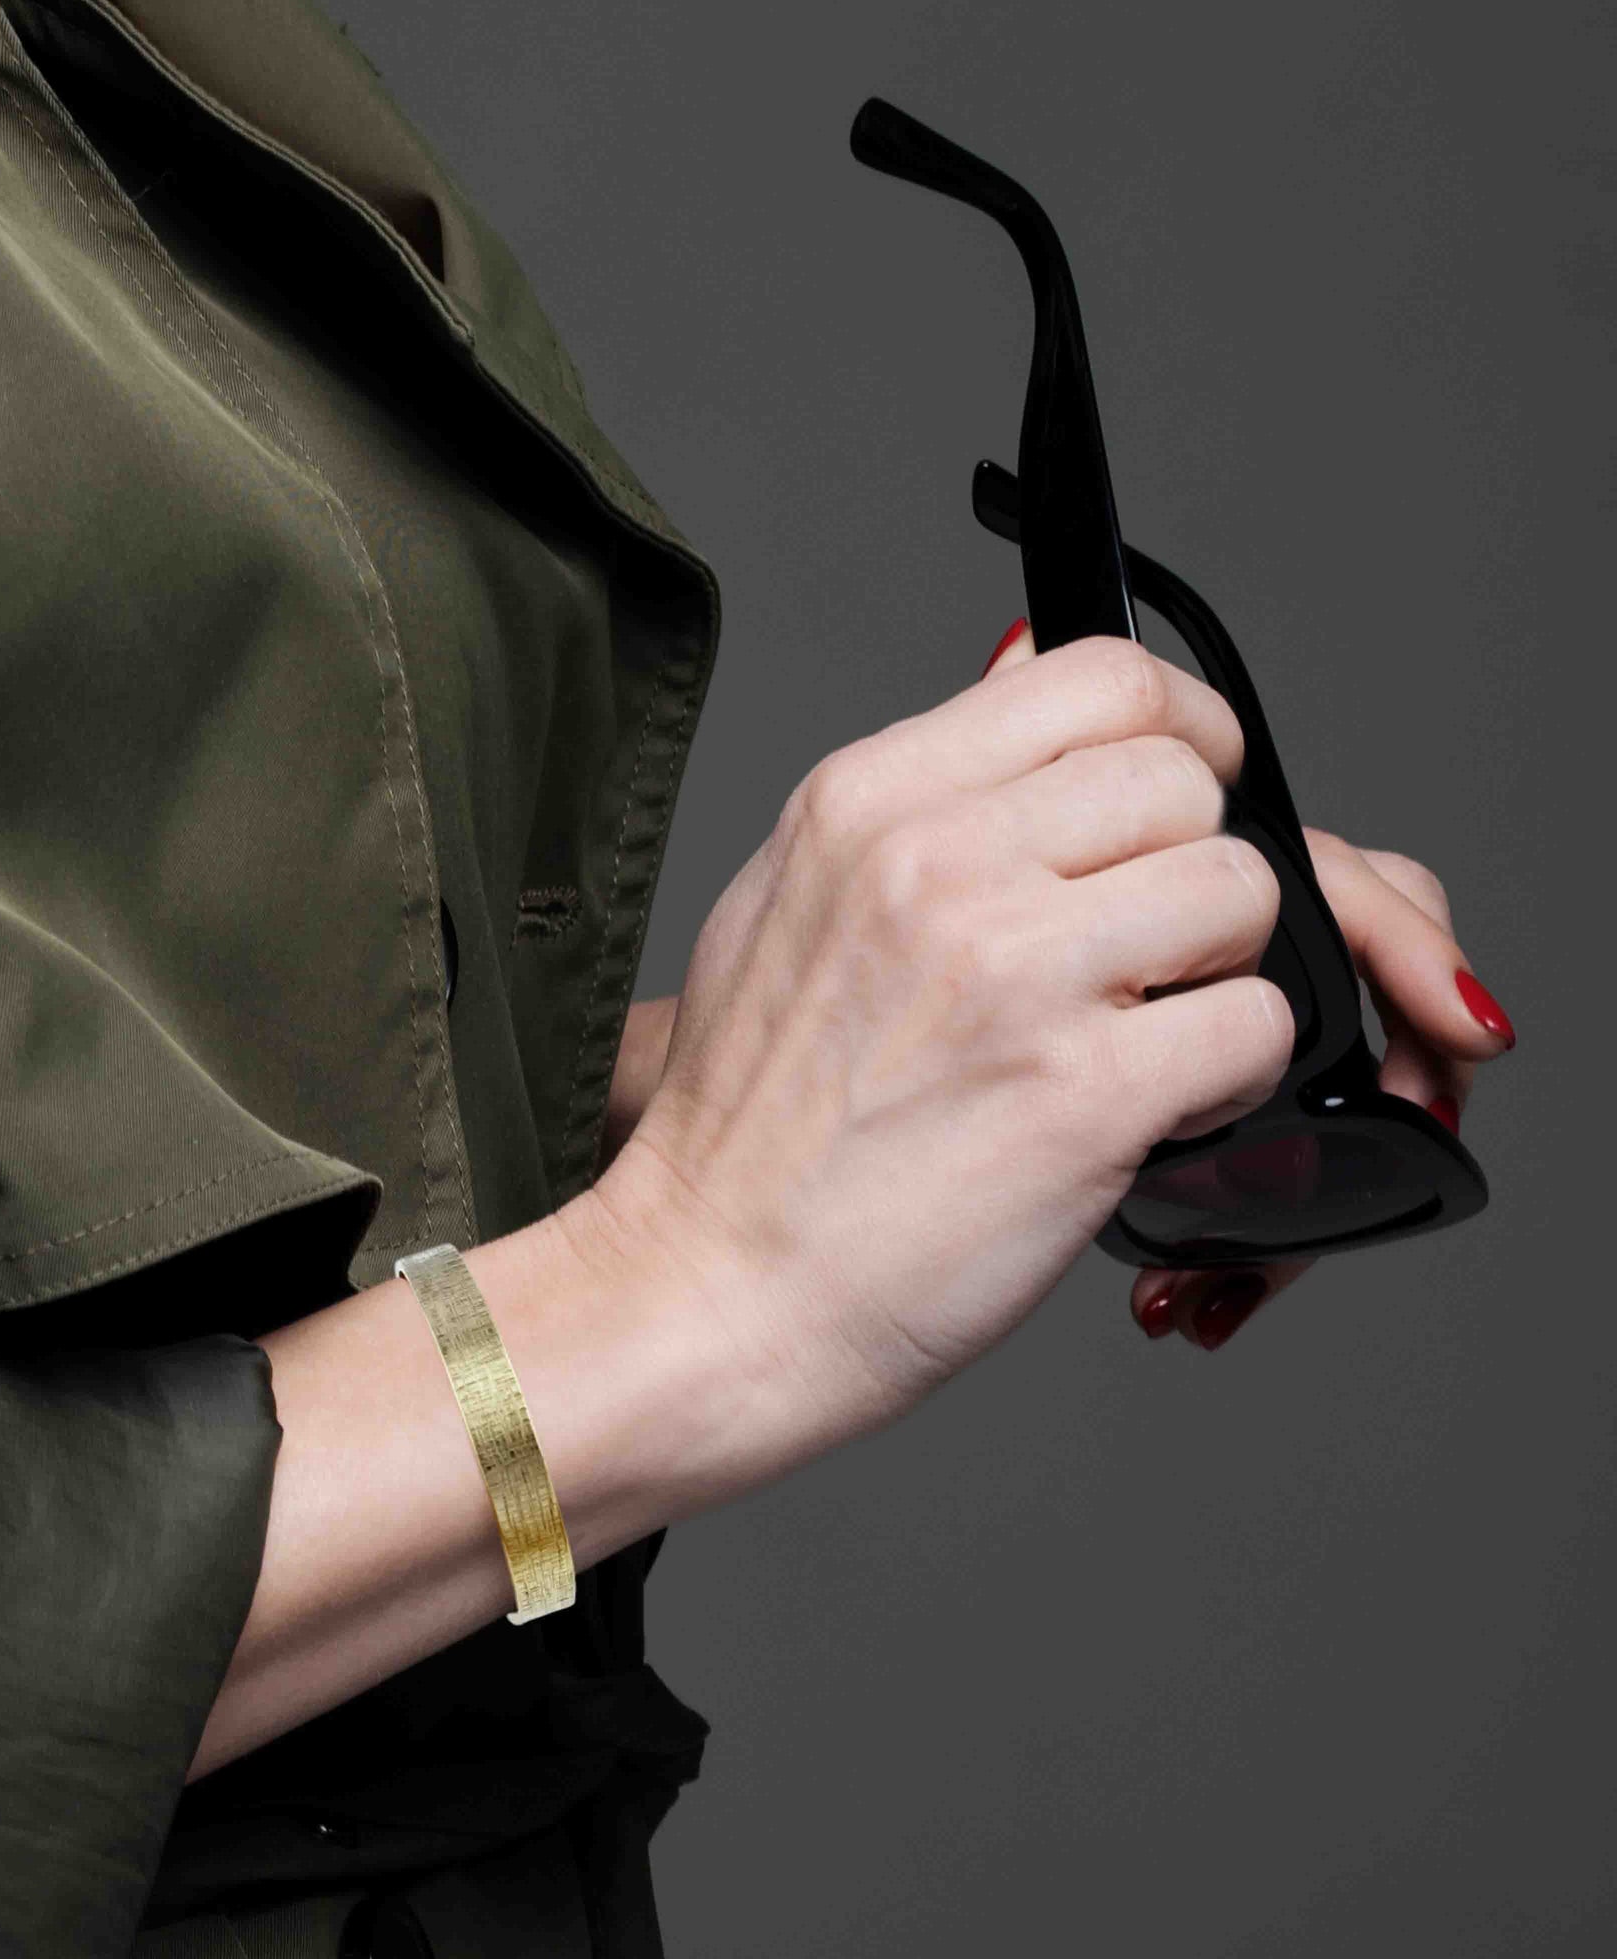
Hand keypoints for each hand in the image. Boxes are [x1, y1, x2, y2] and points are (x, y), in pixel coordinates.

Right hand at [578, 624, 1294, 1465]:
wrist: (705, 1288)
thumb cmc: (745, 1124)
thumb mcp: (784, 900)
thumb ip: (916, 789)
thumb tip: (1020, 669)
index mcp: (865, 799)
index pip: (1099, 673)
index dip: (1177, 727)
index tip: (1180, 790)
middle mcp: (936, 861)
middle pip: (1184, 778)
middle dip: (1191, 864)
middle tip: (1144, 951)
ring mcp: (1011, 973)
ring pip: (1240, 890)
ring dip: (1218, 969)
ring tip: (1140, 1034)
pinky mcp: (1081, 1094)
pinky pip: (1253, 1025)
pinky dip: (1225, 1078)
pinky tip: (1145, 1112)